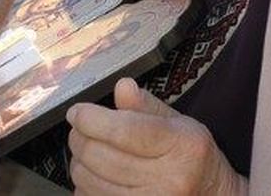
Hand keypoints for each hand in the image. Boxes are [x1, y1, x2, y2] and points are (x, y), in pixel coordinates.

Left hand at [67, 78, 244, 195]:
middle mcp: (168, 179)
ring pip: (89, 179)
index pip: (122, 130)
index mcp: (181, 145)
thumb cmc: (193, 157)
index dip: (90, 118)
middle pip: (99, 155)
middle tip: (80, 128)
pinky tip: (95, 175)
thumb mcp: (180, 124)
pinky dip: (84, 184)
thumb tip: (122, 86)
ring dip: (78, 161)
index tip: (77, 112)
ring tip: (89, 151)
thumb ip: (147, 106)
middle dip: (80, 136)